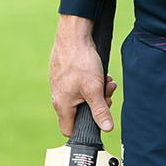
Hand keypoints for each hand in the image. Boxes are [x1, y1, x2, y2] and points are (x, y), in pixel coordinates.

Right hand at [49, 13, 116, 135]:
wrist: (73, 35)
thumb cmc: (80, 62)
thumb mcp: (94, 89)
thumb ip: (100, 111)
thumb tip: (107, 129)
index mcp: (62, 105)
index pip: (68, 130)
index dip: (83, 129)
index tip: (97, 119)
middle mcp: (58, 96)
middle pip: (79, 112)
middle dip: (97, 106)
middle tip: (107, 95)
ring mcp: (61, 85)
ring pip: (81, 97)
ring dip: (97, 92)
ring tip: (106, 81)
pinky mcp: (64, 74)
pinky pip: (79, 85)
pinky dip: (91, 82)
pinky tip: (100, 73)